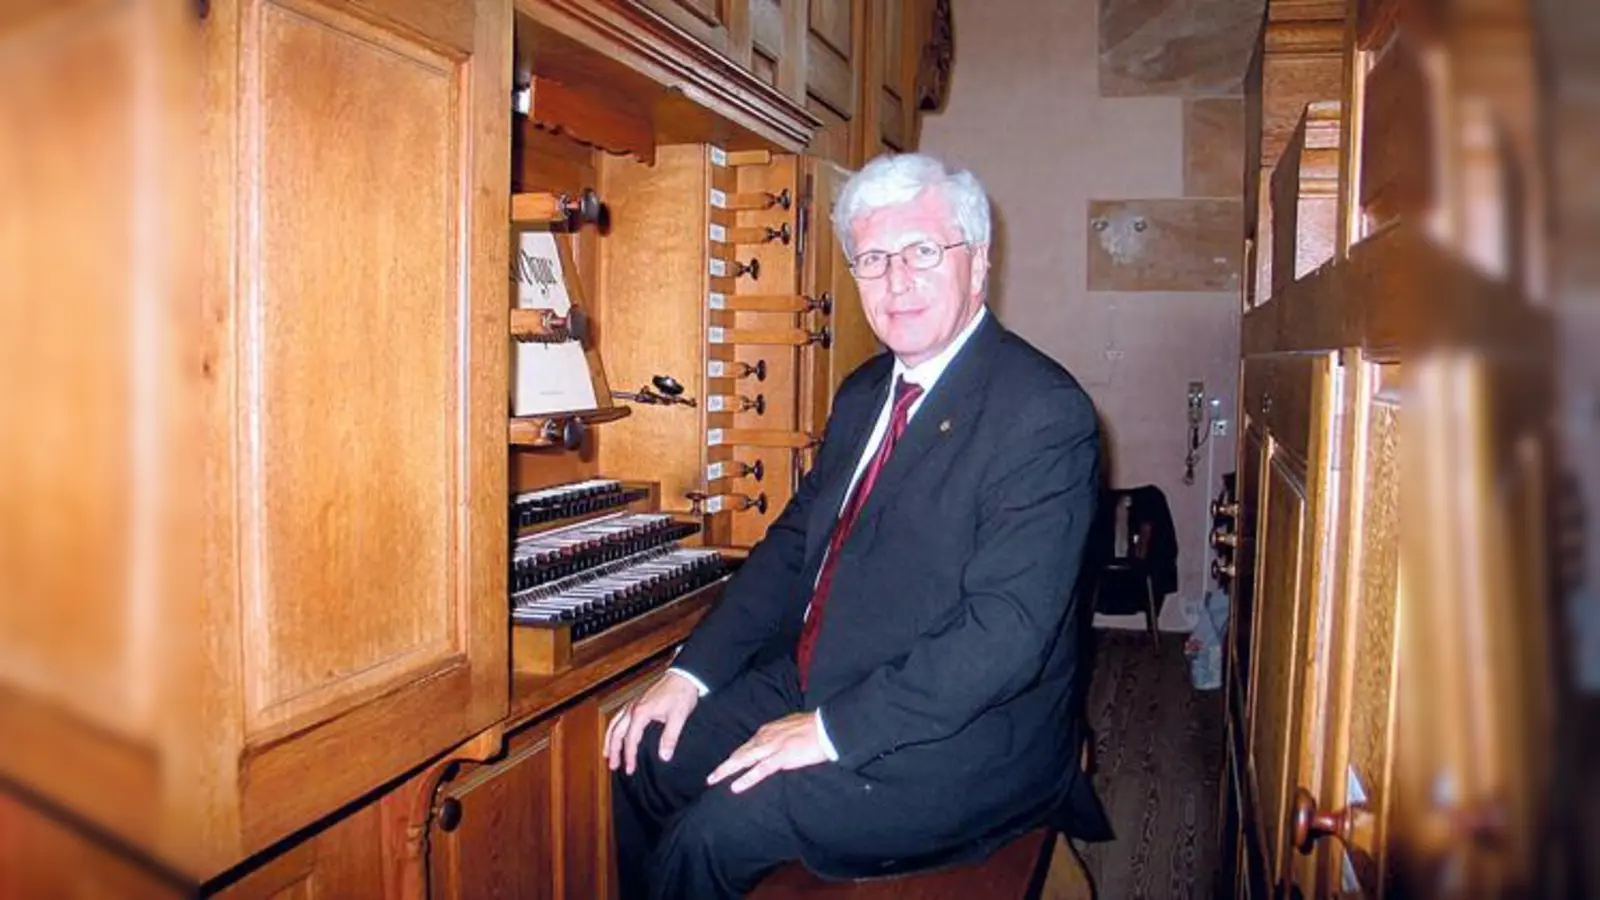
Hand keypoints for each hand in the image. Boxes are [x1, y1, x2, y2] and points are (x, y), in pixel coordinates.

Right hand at [605, 671, 700, 774]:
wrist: (684, 676)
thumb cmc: (681, 695)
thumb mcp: (678, 717)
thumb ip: (670, 737)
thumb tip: (664, 757)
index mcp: (641, 713)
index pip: (630, 740)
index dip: (629, 756)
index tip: (629, 769)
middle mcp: (633, 708)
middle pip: (617, 732)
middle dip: (614, 750)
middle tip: (614, 766)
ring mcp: (633, 704)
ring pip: (615, 724)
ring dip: (610, 740)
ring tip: (607, 754)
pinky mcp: (637, 701)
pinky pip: (620, 717)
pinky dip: (615, 728)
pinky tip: (616, 734)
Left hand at [706, 712, 829, 793]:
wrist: (828, 726)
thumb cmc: (814, 727)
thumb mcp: (791, 728)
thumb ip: (780, 736)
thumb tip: (776, 744)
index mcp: (769, 730)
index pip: (748, 745)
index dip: (736, 756)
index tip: (727, 765)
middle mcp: (766, 737)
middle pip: (741, 753)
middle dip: (725, 765)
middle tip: (710, 777)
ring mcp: (773, 747)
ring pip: (744, 760)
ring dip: (727, 771)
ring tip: (714, 780)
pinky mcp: (782, 757)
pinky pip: (760, 770)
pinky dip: (747, 778)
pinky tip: (735, 786)